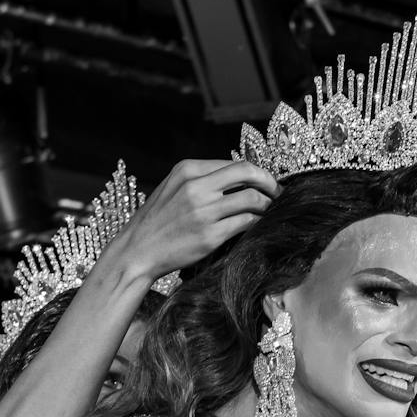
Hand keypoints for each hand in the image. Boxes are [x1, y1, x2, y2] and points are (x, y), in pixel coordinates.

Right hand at [112, 159, 278, 282]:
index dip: (255, 173)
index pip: (233, 163)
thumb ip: (200, 180)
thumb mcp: (172, 189)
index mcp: (187, 170)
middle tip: (279, 194)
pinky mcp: (210, 235)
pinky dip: (258, 223)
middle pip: (248, 173)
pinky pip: (246, 223)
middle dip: (269, 182)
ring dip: (268, 206)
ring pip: (252, 199)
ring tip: (272, 213)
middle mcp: (196, 186)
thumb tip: (235, 180)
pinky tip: (260, 227)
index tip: (265, 183)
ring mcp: (204, 211)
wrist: (137, 252)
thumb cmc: (156, 223)